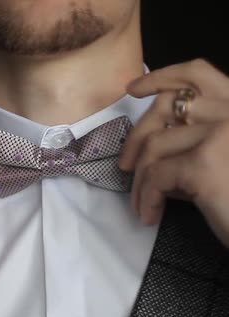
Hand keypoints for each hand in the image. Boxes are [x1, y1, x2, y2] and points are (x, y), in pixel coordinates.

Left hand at [119, 59, 228, 247]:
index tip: (133, 88)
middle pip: (165, 107)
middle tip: (123, 167)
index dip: (163, 76)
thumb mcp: (222, 162)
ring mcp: (221, 133)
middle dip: (136, 137)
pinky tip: (150, 216)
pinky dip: (146, 197)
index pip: (200, 73)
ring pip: (154, 146)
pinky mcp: (205, 163)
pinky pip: (155, 175)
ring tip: (141, 204)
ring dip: (140, 179)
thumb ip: (196, 143)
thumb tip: (150, 145)